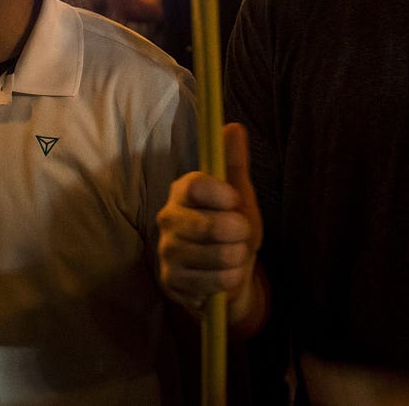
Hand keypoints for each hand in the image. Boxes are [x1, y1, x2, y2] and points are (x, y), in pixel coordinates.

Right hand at [157, 124, 262, 324]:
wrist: (227, 276)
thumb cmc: (232, 231)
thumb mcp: (239, 197)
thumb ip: (234, 163)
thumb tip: (233, 126)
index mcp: (183, 192)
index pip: (195, 184)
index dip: (222, 195)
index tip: (236, 202)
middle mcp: (168, 218)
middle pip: (210, 225)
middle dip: (239, 234)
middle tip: (241, 236)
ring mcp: (166, 251)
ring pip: (218, 256)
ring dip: (238, 259)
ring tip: (233, 257)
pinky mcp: (171, 280)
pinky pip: (214, 282)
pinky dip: (228, 281)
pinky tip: (222, 276)